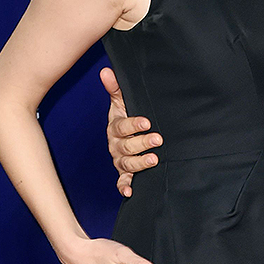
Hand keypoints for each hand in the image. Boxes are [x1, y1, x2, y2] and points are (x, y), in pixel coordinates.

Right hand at [101, 66, 161, 197]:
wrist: (131, 135)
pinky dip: (124, 187)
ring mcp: (120, 160)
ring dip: (140, 163)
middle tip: (158, 140)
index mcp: (115, 127)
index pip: (122, 126)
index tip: (147, 122)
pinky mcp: (124, 173)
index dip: (134, 124)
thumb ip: (116, 88)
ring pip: (127, 163)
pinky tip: (129, 192)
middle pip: (126, 146)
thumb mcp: (123, 102)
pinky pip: (121, 181)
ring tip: (154, 160)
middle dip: (142, 143)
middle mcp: (115, 145)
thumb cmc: (128, 116)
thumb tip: (106, 71)